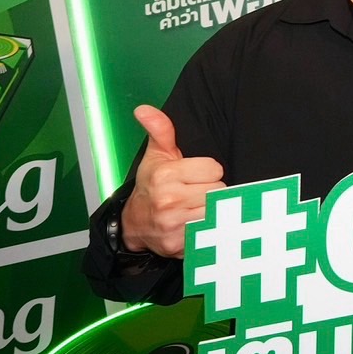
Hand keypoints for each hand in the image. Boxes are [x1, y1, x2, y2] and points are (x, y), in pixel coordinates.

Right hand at [120, 105, 224, 257]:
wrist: (134, 223)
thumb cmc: (151, 185)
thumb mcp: (157, 155)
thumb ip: (160, 130)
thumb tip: (144, 109)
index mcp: (166, 175)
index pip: (215, 169)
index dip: (208, 172)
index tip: (194, 175)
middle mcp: (168, 200)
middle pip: (218, 190)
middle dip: (210, 190)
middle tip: (194, 192)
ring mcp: (173, 224)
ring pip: (217, 210)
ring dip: (210, 209)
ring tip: (194, 206)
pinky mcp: (179, 244)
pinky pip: (210, 231)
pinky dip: (207, 228)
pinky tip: (194, 222)